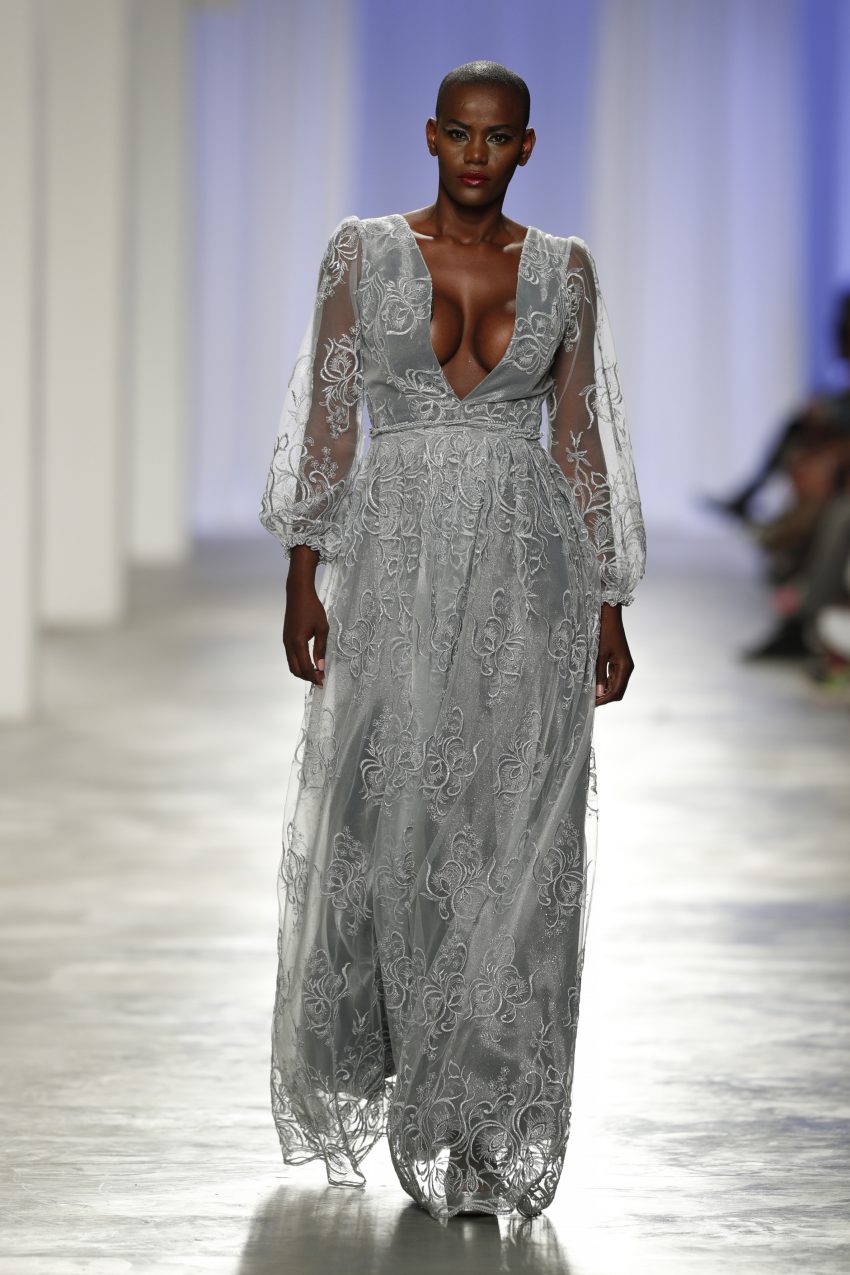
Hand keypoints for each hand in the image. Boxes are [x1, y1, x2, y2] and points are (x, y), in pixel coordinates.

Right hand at [283, 546, 327, 686]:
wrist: (298, 594)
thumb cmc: (312, 608)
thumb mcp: (322, 628)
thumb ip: (321, 648)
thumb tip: (320, 666)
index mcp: (298, 642)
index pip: (305, 667)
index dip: (314, 677)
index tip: (323, 682)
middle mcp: (289, 644)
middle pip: (296, 670)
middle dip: (307, 677)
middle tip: (320, 679)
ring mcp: (285, 641)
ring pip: (292, 664)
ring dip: (303, 671)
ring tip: (316, 673)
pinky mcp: (286, 638)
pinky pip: (290, 657)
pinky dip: (299, 664)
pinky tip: (309, 662)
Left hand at [595, 602, 634, 705]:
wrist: (609, 616)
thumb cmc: (604, 633)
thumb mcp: (598, 655)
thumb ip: (598, 674)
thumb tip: (598, 693)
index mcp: (625, 667)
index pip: (616, 691)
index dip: (605, 699)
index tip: (592, 704)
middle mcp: (627, 668)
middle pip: (618, 690)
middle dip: (605, 697)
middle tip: (590, 701)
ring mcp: (624, 665)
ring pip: (616, 685)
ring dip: (605, 691)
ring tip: (590, 694)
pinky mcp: (619, 661)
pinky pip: (613, 677)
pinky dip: (605, 683)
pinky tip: (594, 684)